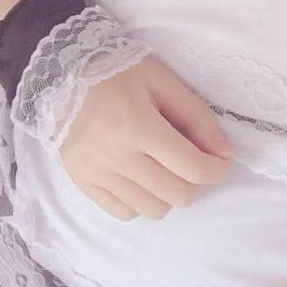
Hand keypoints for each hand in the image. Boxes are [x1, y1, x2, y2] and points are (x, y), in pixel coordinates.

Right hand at [58, 55, 234, 220]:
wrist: (61, 76)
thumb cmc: (117, 74)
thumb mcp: (162, 81)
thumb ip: (197, 115)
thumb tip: (225, 152)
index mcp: (138, 125)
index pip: (192, 167)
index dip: (217, 169)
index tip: (221, 161)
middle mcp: (117, 156)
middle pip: (177, 195)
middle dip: (196, 182)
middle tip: (192, 162)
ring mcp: (97, 173)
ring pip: (153, 210)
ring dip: (169, 194)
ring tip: (165, 170)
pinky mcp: (83, 182)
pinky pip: (124, 213)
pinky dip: (141, 202)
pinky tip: (141, 179)